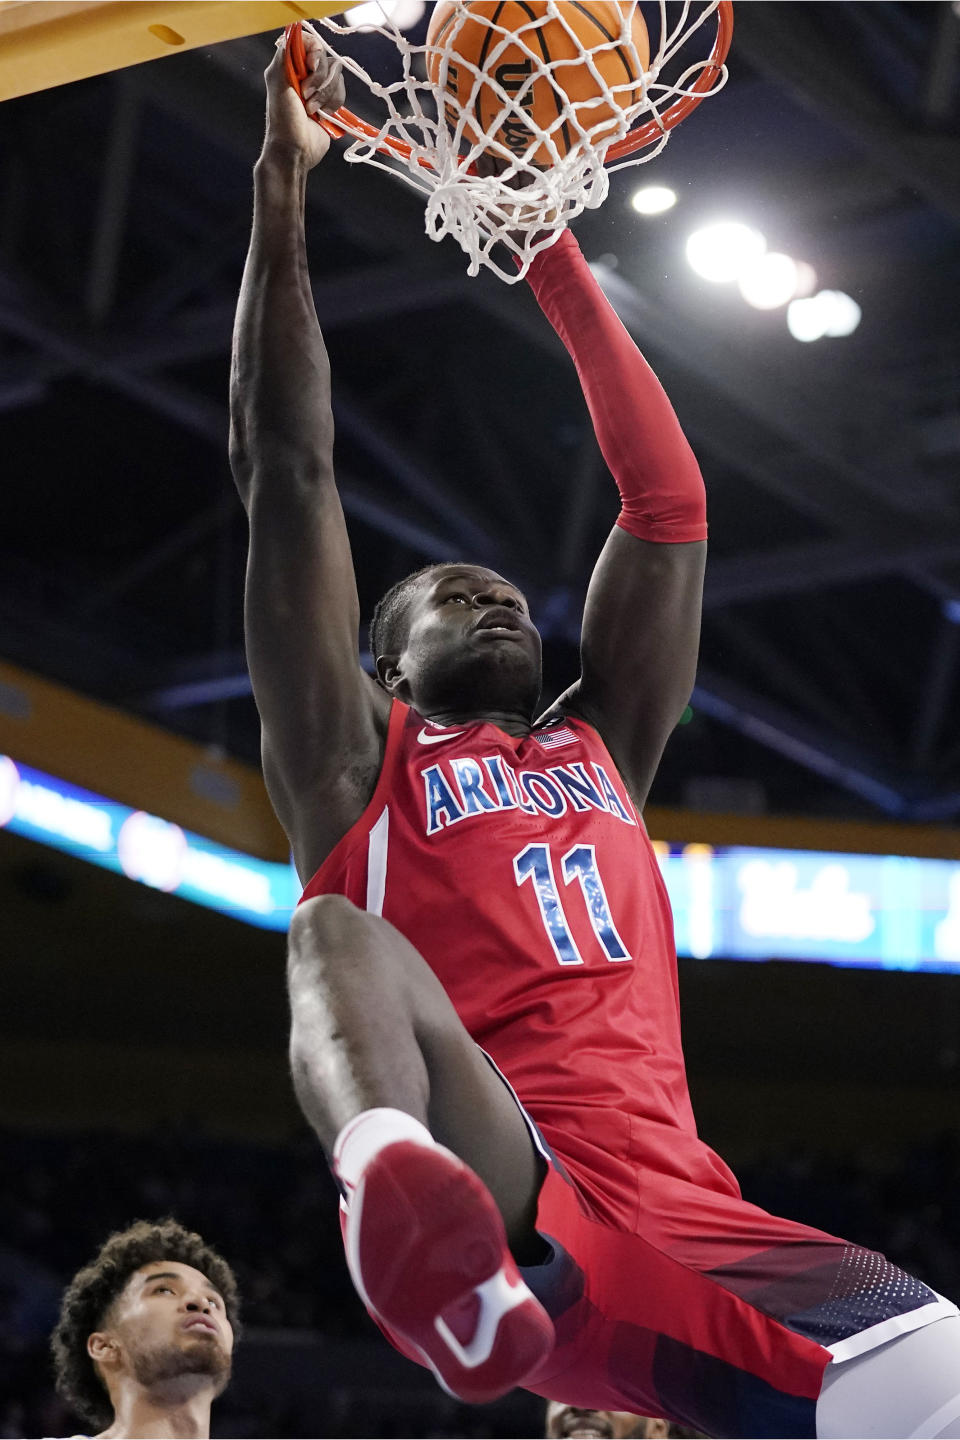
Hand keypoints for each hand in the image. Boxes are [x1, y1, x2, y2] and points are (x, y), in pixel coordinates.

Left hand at [262, 24, 344, 169]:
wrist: (296, 150)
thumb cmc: (283, 121)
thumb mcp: (278, 83)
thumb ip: (284, 56)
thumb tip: (293, 34)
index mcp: (288, 65)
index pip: (308, 41)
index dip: (314, 50)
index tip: (311, 65)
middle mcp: (304, 73)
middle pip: (326, 59)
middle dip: (319, 80)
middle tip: (306, 96)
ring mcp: (318, 88)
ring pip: (336, 76)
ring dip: (326, 95)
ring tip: (312, 110)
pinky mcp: (329, 102)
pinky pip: (342, 91)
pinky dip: (334, 103)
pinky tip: (323, 115)